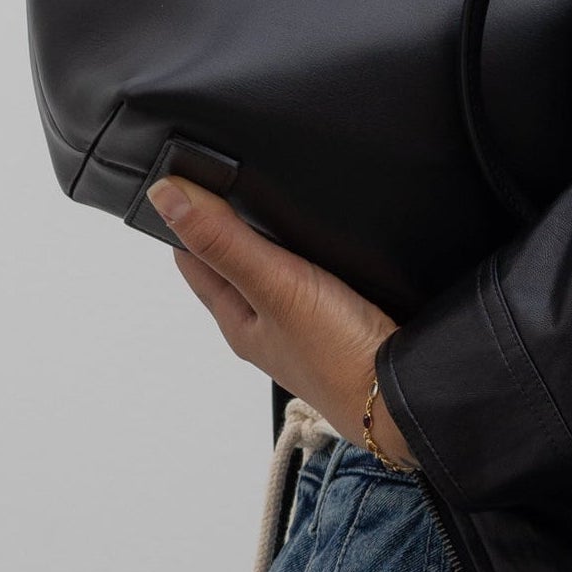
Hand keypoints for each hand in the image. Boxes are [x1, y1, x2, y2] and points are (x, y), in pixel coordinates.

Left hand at [147, 178, 412, 468]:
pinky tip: (323, 242)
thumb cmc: (339, 356)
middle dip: (227, 222)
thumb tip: (167, 198)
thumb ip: (225, 242)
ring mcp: (302, 325)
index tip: (187, 173)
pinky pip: (312, 280)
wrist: (404, 398)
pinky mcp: (339, 320)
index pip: (194, 258)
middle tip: (228, 176)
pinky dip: (310, 256)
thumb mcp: (275, 286)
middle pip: (232, 264)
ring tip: (273, 201)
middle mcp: (265, 324)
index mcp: (237, 320)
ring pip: (273, 271)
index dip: (188, 215)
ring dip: (270, 239)